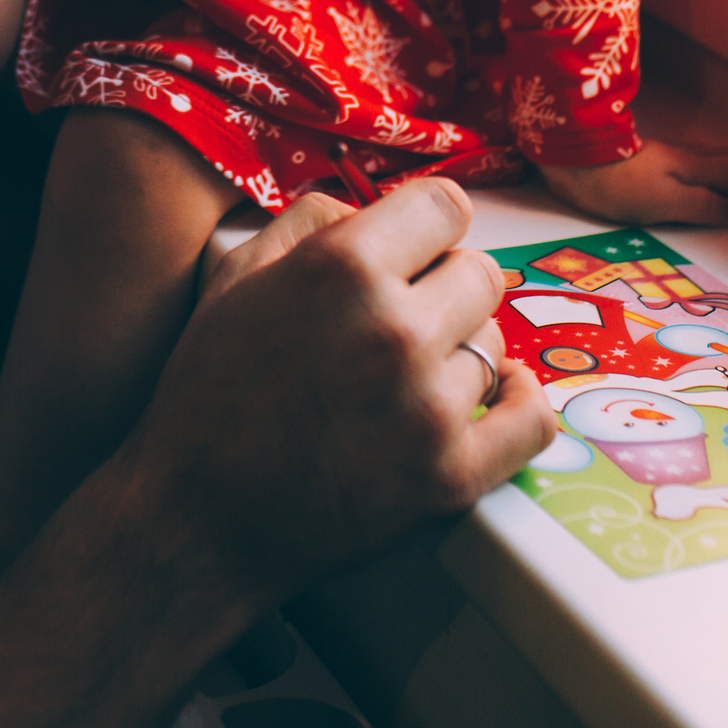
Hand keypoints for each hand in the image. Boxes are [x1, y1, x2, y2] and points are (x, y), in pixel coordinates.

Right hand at [113, 181, 556, 606]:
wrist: (196, 521)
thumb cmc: (208, 394)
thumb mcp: (236, 278)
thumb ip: (308, 221)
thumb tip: (369, 207)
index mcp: (341, 268)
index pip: (446, 205)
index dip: (426, 226)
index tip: (414, 250)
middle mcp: (394, 329)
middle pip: (481, 272)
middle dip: (445, 286)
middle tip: (404, 318)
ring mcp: (428, 407)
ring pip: (495, 345)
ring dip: (458, 353)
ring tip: (404, 378)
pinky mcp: (450, 477)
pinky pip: (531, 419)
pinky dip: (521, 403)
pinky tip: (497, 395)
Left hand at [539, 137, 727, 225]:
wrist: (573, 162)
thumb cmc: (616, 184)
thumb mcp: (667, 202)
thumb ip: (707, 207)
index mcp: (697, 167)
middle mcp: (690, 159)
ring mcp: (672, 160)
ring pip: (718, 166)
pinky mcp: (654, 165)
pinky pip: (699, 172)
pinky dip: (716, 183)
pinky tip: (711, 195)